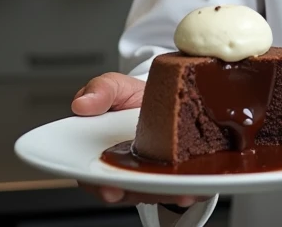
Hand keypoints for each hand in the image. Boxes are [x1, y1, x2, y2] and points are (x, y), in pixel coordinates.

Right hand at [70, 73, 208, 208]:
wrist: (166, 93)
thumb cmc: (135, 97)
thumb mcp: (117, 85)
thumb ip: (100, 90)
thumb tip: (81, 103)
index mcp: (104, 154)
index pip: (94, 178)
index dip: (100, 186)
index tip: (110, 189)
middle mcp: (126, 170)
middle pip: (128, 191)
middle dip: (140, 194)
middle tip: (151, 192)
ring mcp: (152, 174)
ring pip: (157, 193)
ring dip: (169, 195)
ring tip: (182, 193)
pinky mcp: (176, 175)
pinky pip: (182, 187)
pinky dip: (192, 190)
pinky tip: (200, 187)